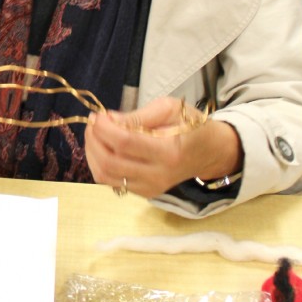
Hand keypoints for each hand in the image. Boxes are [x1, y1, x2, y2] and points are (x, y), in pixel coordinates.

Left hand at [84, 96, 242, 198]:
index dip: (104, 128)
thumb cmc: (191, 125)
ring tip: (95, 134)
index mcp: (169, 151)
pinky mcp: (145, 193)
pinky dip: (99, 164)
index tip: (97, 114)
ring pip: (105, 176)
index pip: (124, 143)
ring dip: (92, 153)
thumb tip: (107, 119)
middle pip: (110, 162)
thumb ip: (137, 116)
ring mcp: (151, 188)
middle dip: (94, 139)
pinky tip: (103, 148)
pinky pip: (111, 182)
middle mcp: (159, 175)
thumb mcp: (169, 109)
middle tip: (93, 122)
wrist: (210, 152)